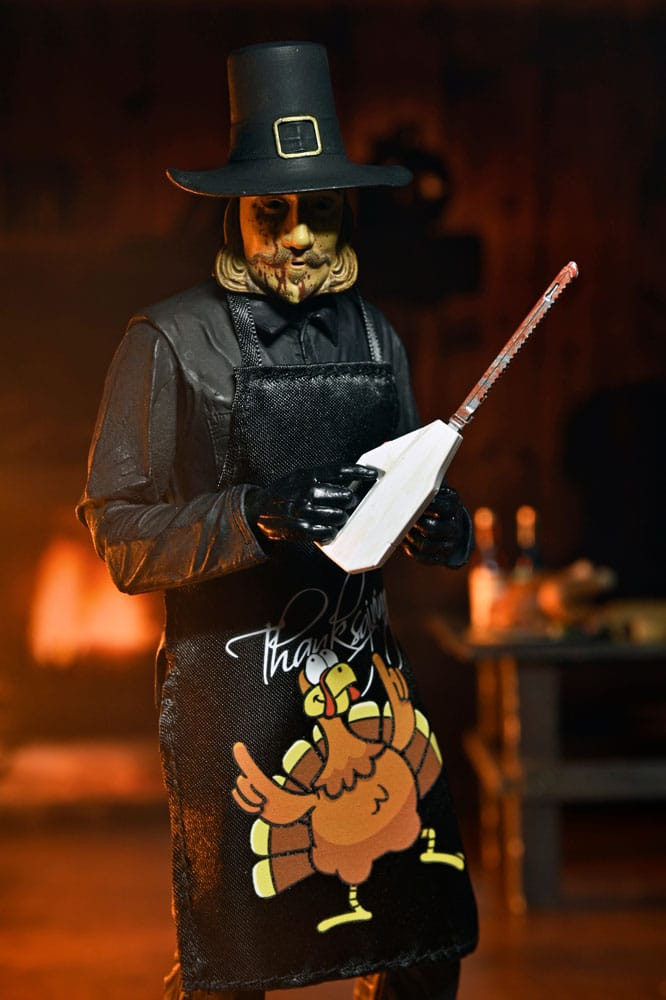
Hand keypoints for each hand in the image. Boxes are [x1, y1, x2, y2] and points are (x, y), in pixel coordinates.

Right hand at [245, 464, 377, 544]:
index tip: (374, 475)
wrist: (257, 510)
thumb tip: (350, 479)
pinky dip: (330, 532)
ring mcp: (304, 510)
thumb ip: (322, 477)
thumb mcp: (300, 477)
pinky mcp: (301, 528)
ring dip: (342, 518)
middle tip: (349, 503)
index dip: (359, 472)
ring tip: (337, 518)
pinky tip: (327, 530)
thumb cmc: (286, 492)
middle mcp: (307, 491)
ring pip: (338, 515)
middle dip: (351, 501)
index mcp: (308, 475)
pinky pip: (327, 532)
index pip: (340, 471)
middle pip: (345, 496)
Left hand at [403, 482, 472, 567]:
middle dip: (413, 523)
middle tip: (401, 518)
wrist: (452, 524)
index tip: (409, 503)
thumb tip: (404, 488)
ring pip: (425, 544)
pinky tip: (405, 540)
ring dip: (409, 537)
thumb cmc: (438, 504)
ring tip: (401, 530)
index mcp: (453, 507)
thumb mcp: (437, 493)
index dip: (422, 506)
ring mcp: (450, 544)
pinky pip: (422, 557)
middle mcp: (455, 527)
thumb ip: (425, 490)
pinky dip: (410, 549)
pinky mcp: (442, 557)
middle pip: (431, 528)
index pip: (439, 507)